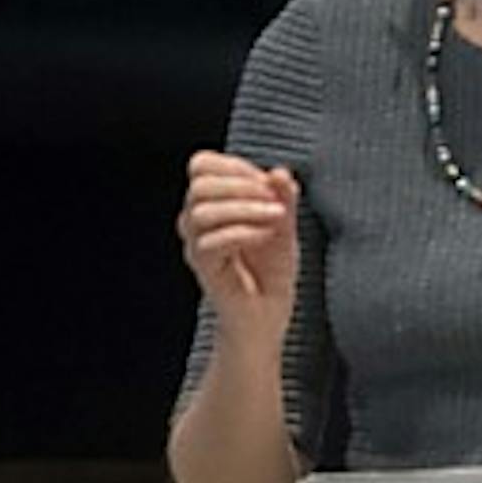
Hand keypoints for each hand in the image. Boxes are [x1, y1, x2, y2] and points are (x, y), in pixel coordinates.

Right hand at [179, 151, 301, 341]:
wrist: (267, 317)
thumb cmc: (271, 272)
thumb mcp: (284, 226)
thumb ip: (283, 198)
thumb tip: (279, 172)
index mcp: (212, 204)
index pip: (202, 165)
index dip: (234, 165)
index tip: (267, 182)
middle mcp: (197, 222)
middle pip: (199, 184)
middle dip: (241, 184)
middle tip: (274, 200)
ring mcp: (197, 246)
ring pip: (201, 212)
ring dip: (244, 208)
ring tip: (277, 217)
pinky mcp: (204, 270)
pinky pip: (209, 243)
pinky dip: (243, 233)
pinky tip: (267, 236)